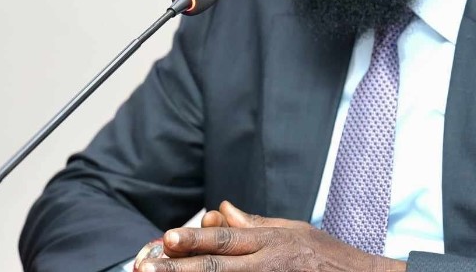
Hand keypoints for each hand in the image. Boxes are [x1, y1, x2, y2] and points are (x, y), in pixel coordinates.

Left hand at [136, 200, 405, 271]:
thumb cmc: (328, 258)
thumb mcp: (295, 231)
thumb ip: (255, 224)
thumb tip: (220, 210)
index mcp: (272, 243)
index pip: (226, 240)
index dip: (195, 239)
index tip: (166, 236)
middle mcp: (268, 265)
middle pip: (216, 268)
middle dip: (179, 268)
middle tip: (147, 266)